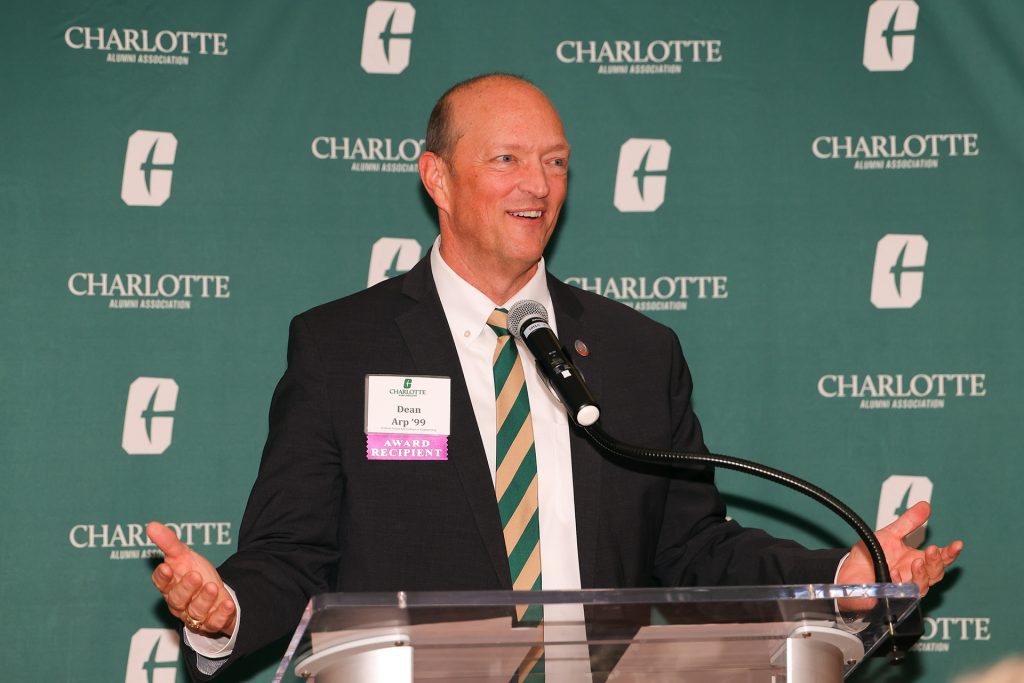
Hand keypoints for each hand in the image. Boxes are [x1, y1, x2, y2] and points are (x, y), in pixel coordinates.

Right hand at [147, 521, 236, 636]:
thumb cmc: (194, 572)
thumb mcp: (183, 555)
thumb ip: (168, 542)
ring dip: (204, 599)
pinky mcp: (212, 622)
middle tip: (195, 576)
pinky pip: (215, 622)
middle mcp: (180, 602)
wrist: (215, 593)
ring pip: (196, 611)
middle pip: (177, 599)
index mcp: (170, 585)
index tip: (167, 567)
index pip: (161, 583)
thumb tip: (151, 525)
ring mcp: (195, 614)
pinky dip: (221, 614)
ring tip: (212, 586)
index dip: (163, 577)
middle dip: (186, 588)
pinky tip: (228, 604)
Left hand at [838, 501, 962, 601]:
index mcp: (916, 561)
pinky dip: (897, 583)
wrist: (848, 571)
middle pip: (935, 574)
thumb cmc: (870, 556)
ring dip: (921, 575)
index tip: (957, 544)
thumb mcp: (890, 535)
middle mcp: (913, 577)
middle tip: (932, 551)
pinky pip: (898, 595)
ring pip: (921, 587)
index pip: (940, 558)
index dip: (950, 553)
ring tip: (916, 562)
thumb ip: (908, 522)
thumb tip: (926, 505)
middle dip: (936, 562)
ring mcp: (903, 589)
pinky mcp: (889, 598)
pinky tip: (893, 573)